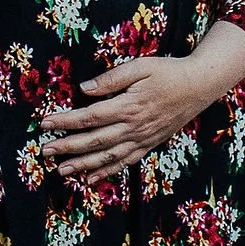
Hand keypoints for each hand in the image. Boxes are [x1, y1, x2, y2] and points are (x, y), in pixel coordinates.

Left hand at [40, 56, 218, 180]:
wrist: (199, 86)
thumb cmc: (168, 72)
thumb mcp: (139, 66)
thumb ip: (111, 78)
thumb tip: (85, 89)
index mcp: (128, 106)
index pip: (89, 117)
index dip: (65, 122)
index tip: (45, 124)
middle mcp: (133, 127)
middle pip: (94, 141)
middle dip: (67, 147)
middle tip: (44, 151)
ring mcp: (142, 139)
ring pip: (107, 157)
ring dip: (82, 165)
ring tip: (61, 170)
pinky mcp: (149, 144)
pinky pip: (125, 162)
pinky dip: (107, 171)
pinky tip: (91, 178)